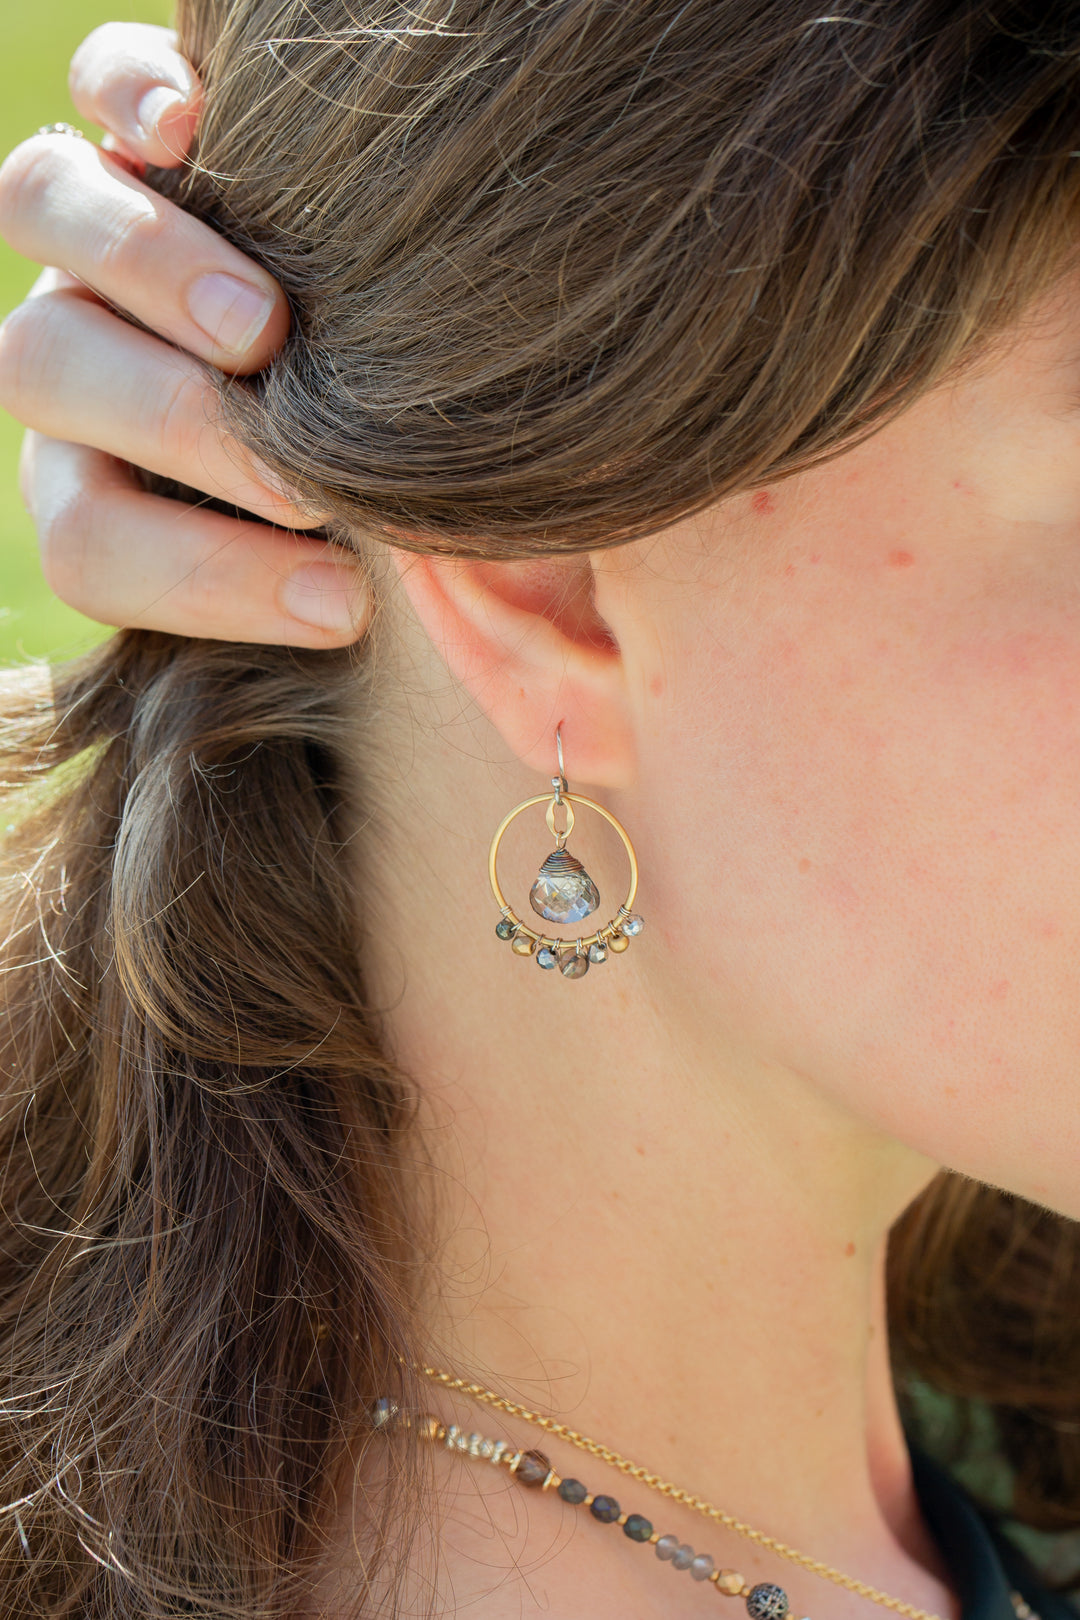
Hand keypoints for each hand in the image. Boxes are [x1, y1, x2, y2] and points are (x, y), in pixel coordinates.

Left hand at [0, 23, 366, 645]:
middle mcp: (85, 355)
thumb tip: (398, 612)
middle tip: (301, 480)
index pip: (91, 546)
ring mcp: (102, 233)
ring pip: (40, 213)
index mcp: (106, 480)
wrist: (402, 354)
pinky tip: (192, 131)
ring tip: (266, 329)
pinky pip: (93, 81)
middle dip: (177, 432)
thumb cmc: (402, 491)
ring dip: (149, 271)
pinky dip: (129, 94)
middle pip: (41, 370)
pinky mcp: (148, 128)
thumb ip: (373, 585)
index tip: (343, 607)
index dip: (203, 583)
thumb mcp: (379, 557)